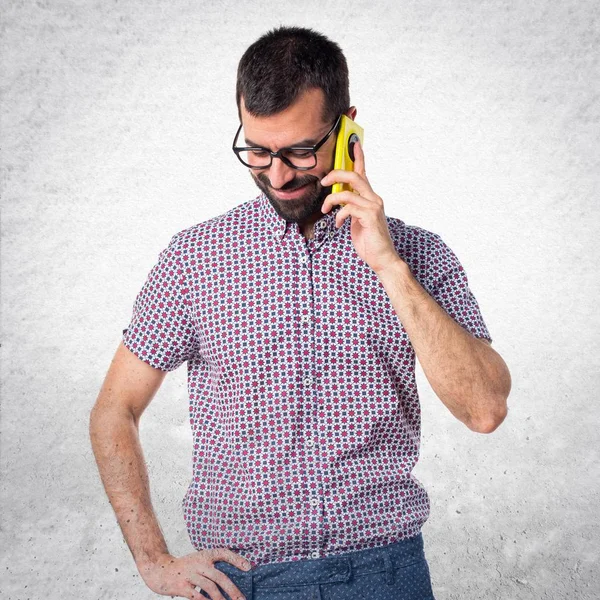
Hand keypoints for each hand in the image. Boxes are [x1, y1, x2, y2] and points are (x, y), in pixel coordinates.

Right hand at [139, 548, 251, 599]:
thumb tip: (230, 582)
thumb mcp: (198, 561)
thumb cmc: (184, 568)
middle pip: (219, 576)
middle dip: (232, 589)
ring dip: (220, 598)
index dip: (236, 559)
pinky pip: (196, 595)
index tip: (248, 567)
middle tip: (241, 599)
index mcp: (204, 555)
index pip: (223, 553)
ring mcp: (189, 574)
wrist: (159, 570)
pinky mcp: (181, 585)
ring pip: (209, 587)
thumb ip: (211, 567)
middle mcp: (198, 563)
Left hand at [320, 141, 400, 274]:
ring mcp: (373, 207)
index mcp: (371, 198)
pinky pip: (347, 208)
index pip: (364, 173)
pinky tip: (338, 225)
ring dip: (331, 200)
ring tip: (325, 210)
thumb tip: (338, 199)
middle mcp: (374, 198)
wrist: (382, 258)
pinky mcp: (369, 217)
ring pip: (346, 192)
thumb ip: (351, 207)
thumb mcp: (357, 220)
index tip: (353, 143)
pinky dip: (338, 216)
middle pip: (354, 175)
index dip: (358, 157)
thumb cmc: (369, 241)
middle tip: (323, 182)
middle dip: (335, 174)